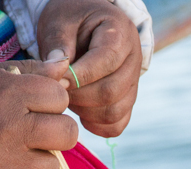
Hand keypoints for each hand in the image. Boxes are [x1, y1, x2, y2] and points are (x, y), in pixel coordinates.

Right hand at [0, 62, 78, 168]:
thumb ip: (31, 72)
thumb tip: (65, 69)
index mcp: (8, 93)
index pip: (60, 98)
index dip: (50, 103)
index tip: (34, 107)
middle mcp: (9, 128)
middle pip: (67, 135)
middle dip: (55, 132)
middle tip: (34, 134)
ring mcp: (2, 164)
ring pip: (53, 168)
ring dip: (40, 162)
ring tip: (16, 155)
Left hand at [38, 0, 142, 136]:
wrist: (85, 26)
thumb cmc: (71, 21)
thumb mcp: (60, 21)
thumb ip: (57, 43)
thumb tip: (57, 73)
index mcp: (120, 32)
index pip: (106, 61)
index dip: (79, 76)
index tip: (56, 79)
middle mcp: (134, 59)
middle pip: (111, 91)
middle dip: (79, 97)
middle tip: (58, 91)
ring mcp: (133, 83)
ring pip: (114, 112)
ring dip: (85, 112)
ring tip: (68, 98)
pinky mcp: (126, 101)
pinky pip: (117, 125)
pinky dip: (96, 126)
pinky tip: (80, 114)